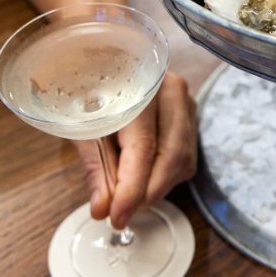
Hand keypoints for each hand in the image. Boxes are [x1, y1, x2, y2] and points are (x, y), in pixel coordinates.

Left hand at [74, 71, 197, 228]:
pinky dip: (163, 177)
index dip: (131, 187)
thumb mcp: (85, 126)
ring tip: (127, 197)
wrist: (104, 60)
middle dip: (146, 192)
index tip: (116, 216)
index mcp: (142, 84)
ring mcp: (187, 104)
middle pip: (171, 156)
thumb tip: (103, 207)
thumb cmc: (89, 90)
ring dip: (154, 187)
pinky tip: (142, 178)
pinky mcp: (190, 118)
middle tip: (121, 215)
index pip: (143, 145)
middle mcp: (173, 91)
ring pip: (182, 161)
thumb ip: (97, 167)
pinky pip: (185, 158)